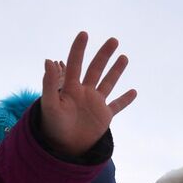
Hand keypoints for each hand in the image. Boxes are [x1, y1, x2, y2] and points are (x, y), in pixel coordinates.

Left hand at [39, 32, 136, 157]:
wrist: (63, 147)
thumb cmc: (52, 125)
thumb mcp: (50, 103)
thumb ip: (50, 82)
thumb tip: (48, 60)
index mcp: (70, 87)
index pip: (75, 63)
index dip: (79, 49)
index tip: (84, 34)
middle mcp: (84, 92)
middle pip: (96, 69)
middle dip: (104, 54)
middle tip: (113, 40)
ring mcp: (95, 103)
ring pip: (108, 83)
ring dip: (116, 70)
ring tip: (124, 57)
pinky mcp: (104, 116)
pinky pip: (117, 106)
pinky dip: (125, 99)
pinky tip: (134, 92)